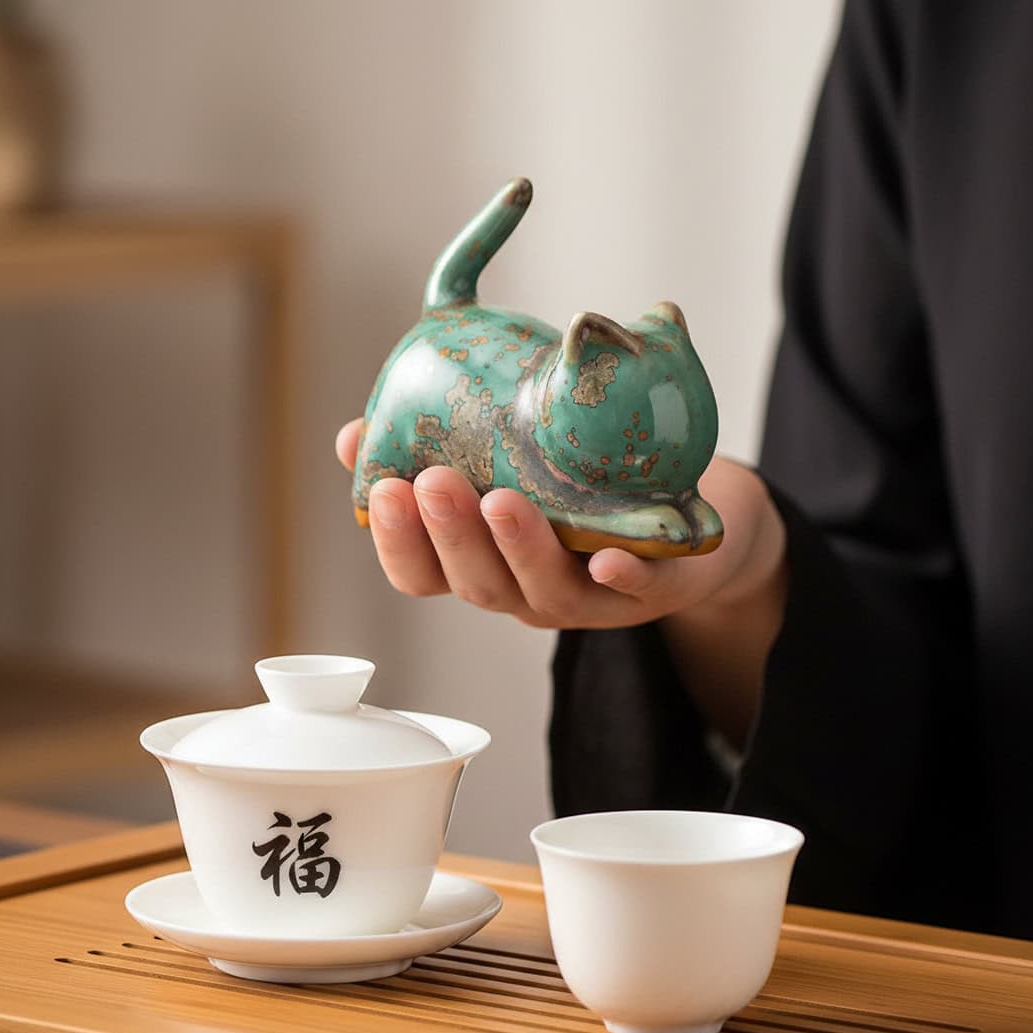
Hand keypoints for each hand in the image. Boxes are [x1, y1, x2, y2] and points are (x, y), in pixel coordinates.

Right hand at [335, 418, 784, 630]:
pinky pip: (639, 590)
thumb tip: (350, 436)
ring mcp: (590, 596)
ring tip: (502, 502)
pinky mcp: (656, 587)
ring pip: (546, 592)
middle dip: (451, 536)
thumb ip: (432, 446)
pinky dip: (624, 577)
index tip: (382, 492)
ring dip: (520, 550)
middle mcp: (528, 589)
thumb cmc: (575, 489)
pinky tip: (610, 557)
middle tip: (433, 483)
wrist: (682, 511)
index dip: (398, 542)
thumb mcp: (500, 463)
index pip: (424, 574)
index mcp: (486, 562)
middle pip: (478, 584)